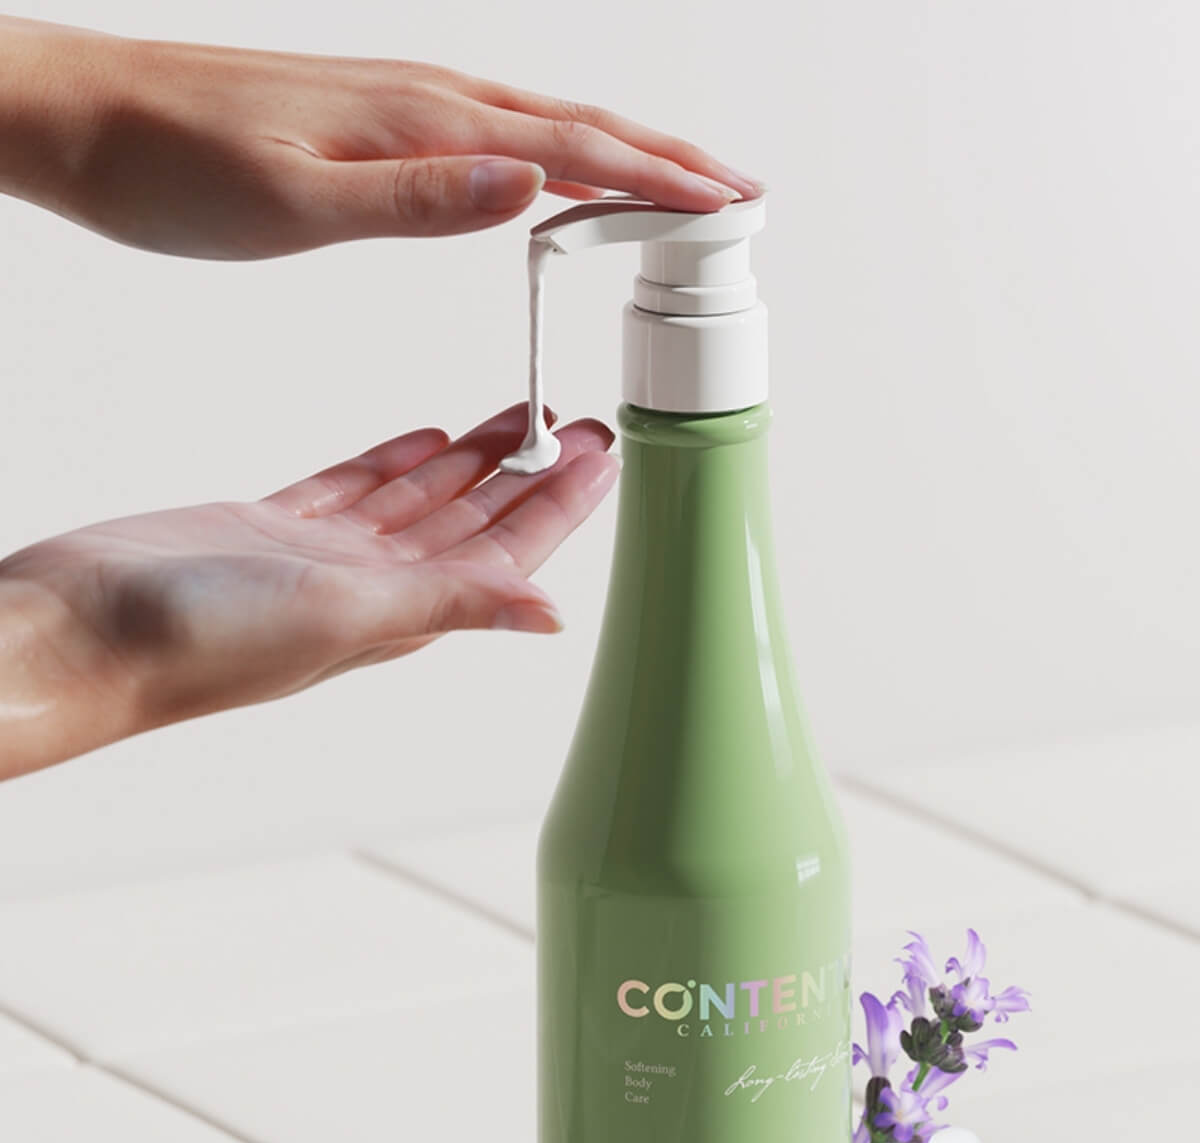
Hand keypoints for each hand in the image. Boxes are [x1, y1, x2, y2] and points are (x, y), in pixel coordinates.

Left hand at [0, 18, 761, 257]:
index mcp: (424, 122)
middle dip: (665, 158)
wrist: (83, 117)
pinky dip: (555, 155)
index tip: (730, 204)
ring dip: (619, 153)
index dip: (659, 180)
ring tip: (675, 182)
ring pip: (543, 125)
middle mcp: (427, 101)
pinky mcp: (379, 120)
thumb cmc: (174, 167)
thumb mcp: (295, 200)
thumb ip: (418, 199)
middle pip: (578, 125)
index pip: (573, 152)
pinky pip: (498, 132)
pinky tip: (556, 175)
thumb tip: (531, 186)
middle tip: (738, 191)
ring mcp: (405, 104)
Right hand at [0, 405, 616, 779]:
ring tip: (523, 416)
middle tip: (582, 422)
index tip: (606, 455)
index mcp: (400, 611)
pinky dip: (394, 461)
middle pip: (474, 521)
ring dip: (473, 460)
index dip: (560, 505)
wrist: (83, 630)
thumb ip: (447, 605)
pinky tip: (428, 437)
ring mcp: (322, 558)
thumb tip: (549, 616)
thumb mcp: (344, 615)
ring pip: (419, 499)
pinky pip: (354, 487)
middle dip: (531, 473)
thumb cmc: (199, 641)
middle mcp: (371, 587)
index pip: (504, 552)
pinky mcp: (271, 529)